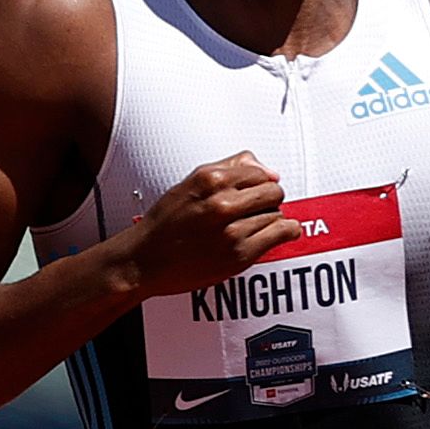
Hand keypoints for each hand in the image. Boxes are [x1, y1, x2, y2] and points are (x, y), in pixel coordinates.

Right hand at [115, 154, 298, 298]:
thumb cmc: (165, 224)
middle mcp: (222, 203)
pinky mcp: (239, 254)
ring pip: (277, 214)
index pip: (259, 172)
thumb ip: (229, 169)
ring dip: (273, 219)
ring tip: (256, 225)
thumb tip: (266, 169)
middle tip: (261, 208)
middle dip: (271, 199)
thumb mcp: (191, 182)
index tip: (260, 190)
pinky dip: (285, 232)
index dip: (262, 181)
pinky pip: (281, 234)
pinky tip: (278, 233)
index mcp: (210, 180)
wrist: (144, 260)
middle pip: (273, 191)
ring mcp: (232, 230)